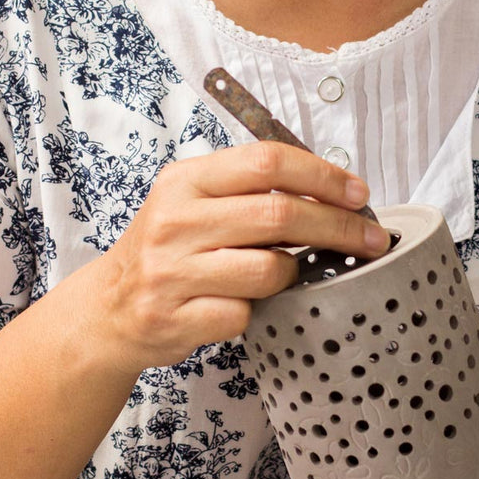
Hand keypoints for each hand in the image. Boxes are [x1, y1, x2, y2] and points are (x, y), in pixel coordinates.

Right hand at [97, 143, 390, 373]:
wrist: (108, 309)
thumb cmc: (168, 251)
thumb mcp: (193, 202)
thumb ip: (249, 190)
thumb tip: (332, 191)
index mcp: (185, 180)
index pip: (267, 160)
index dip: (323, 175)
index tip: (358, 193)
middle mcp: (175, 220)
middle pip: (279, 214)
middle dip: (338, 227)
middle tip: (370, 239)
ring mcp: (172, 271)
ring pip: (269, 269)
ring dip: (292, 274)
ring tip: (282, 274)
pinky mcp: (175, 318)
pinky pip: (245, 314)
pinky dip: (255, 311)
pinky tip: (237, 304)